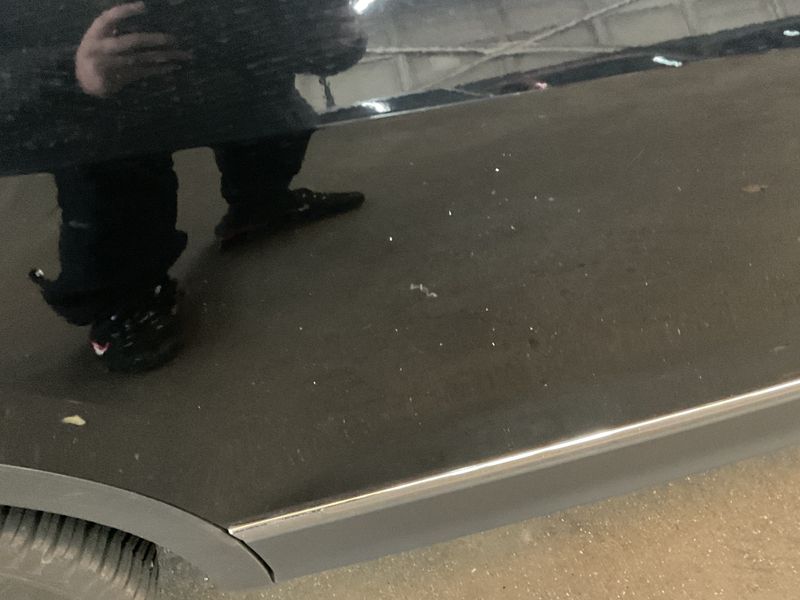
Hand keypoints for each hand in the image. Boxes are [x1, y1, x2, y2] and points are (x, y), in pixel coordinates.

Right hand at [75, 1, 191, 97]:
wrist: (85, 80)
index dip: (125, 12)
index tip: (144, 6)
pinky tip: (174, 66)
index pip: (109, 18)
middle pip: (131, 42)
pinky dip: (160, 69)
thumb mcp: (97, 36)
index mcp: (95, 33)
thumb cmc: (95, 51)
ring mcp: (111, 65)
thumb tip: (142, 13)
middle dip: (153, 40)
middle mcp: (101, 48)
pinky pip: (144, 72)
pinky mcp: (120, 78)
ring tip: (183, 54)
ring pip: (142, 59)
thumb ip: (113, 28)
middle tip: (173, 39)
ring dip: (164, 57)